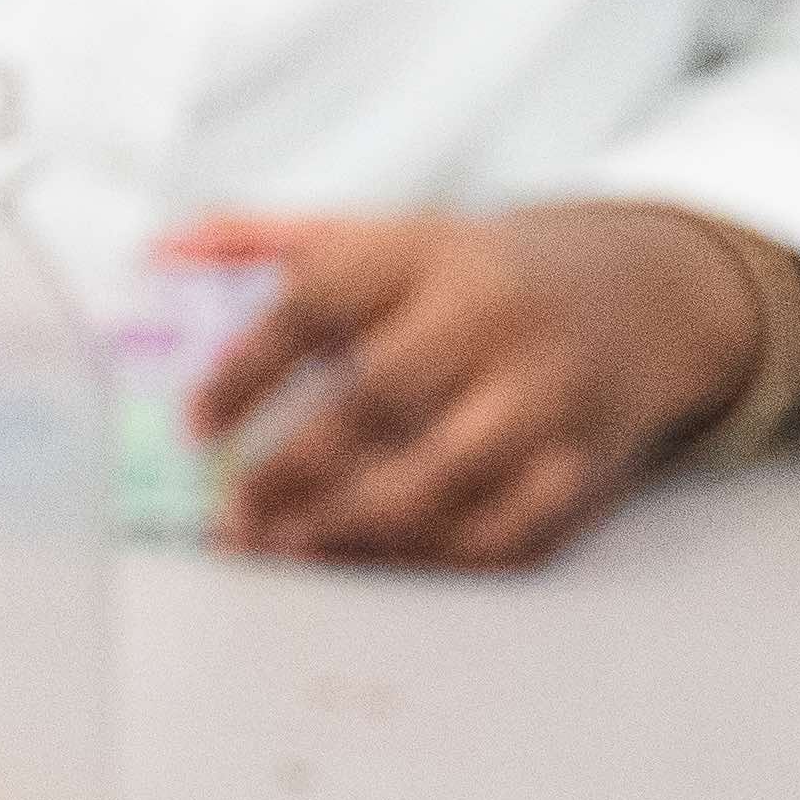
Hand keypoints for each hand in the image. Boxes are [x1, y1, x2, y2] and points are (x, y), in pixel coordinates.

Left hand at [182, 203, 758, 569]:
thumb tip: (158, 252)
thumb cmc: (472, 272)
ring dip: (357, 524)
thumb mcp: (382, 233)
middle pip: (379, 398)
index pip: (315, 302)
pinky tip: (374, 566)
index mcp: (423, 252)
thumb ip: (265, 240)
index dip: (247, 368)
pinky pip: (509, 529)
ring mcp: (546, 394)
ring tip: (288, 548)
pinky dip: (435, 558)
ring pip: (447, 474)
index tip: (195, 425)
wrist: (641, 292)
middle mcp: (489, 318)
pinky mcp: (587, 462)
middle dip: (294, 466)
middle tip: (232, 515)